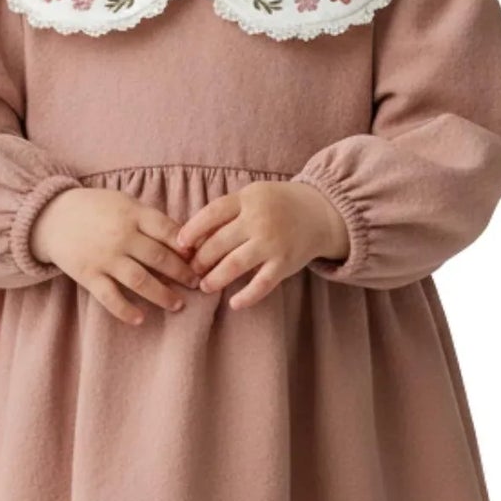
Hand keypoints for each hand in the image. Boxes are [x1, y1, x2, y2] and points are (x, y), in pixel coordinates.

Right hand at [31, 186, 199, 326]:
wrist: (52, 216)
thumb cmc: (96, 208)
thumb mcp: (125, 203)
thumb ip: (151, 220)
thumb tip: (185, 241)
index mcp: (133, 214)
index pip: (169, 232)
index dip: (188, 248)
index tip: (201, 259)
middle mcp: (121, 236)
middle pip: (160, 259)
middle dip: (182, 274)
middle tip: (196, 284)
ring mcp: (104, 257)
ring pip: (140, 281)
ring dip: (162, 295)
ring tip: (177, 305)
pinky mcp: (88, 275)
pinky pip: (110, 297)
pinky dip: (125, 310)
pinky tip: (140, 319)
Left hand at [172, 181, 349, 309]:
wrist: (320, 212)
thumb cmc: (277, 205)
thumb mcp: (252, 197)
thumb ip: (227, 212)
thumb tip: (192, 237)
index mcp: (248, 200)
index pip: (212, 213)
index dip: (192, 230)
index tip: (179, 245)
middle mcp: (259, 220)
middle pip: (219, 242)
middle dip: (201, 260)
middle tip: (192, 270)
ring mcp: (273, 243)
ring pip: (235, 265)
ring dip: (215, 279)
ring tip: (205, 286)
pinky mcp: (285, 263)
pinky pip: (262, 284)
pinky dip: (247, 297)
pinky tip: (234, 304)